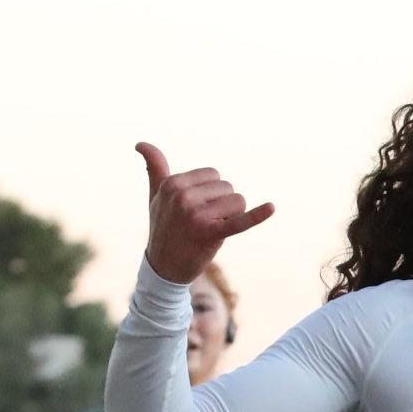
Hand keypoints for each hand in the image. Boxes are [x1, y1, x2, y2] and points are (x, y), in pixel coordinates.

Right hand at [136, 142, 274, 286]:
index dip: (211, 193)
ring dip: (231, 216)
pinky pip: (239, 221)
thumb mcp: (156, 195)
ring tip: (211, 230)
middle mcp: (183, 196)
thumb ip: (154, 168)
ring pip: (237, 202)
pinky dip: (257, 215)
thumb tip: (140, 143)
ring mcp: (196, 215)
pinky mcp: (210, 234)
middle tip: (202, 223)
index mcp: (173, 184)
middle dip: (222, 204)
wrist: (163, 268)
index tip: (195, 209)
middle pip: (227, 187)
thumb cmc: (163, 227)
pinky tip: (271, 208)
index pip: (214, 175)